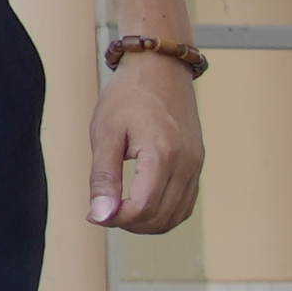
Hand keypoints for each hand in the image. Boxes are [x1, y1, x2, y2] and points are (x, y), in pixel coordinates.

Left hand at [89, 49, 208, 234]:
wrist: (160, 67)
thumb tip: (100, 215)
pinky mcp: (198, 162)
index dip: (116, 219)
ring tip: (119, 210)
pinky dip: (165, 213)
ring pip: (176, 215)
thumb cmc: (129, 95)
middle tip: (103, 212)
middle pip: (161, 217)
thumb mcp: (106, 132)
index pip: (143, 207)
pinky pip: (186, 203)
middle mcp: (187, 162)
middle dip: (129, 223)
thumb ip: (103, 176)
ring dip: (147, 223)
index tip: (94, 214)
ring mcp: (196, 163)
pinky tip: (142, 205)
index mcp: (163, 154)